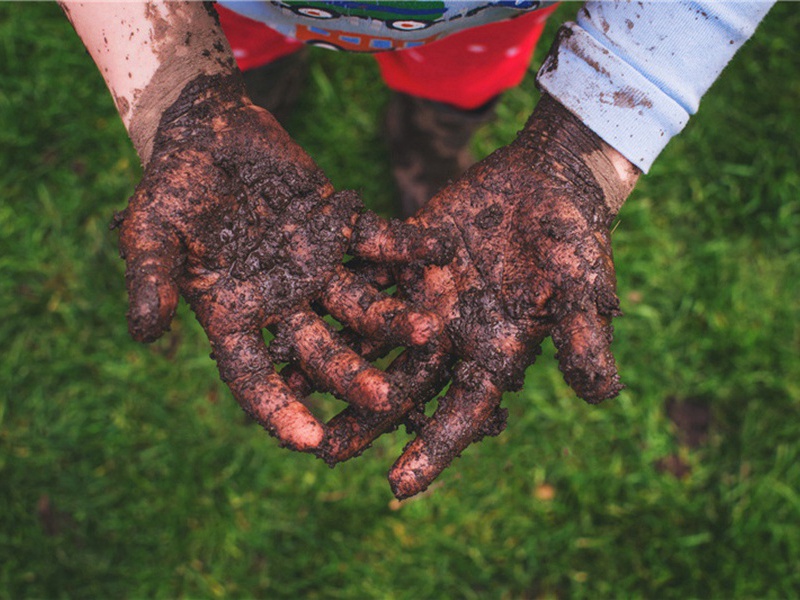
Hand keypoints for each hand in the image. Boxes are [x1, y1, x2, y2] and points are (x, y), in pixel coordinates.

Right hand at [115, 73, 448, 451]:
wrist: (208, 133)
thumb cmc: (171, 186)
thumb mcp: (149, 231)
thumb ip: (151, 278)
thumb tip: (144, 332)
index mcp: (235, 314)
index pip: (255, 374)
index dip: (279, 408)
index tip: (310, 441)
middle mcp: (282, 301)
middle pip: (320, 349)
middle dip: (352, 374)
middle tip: (387, 398)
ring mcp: (317, 267)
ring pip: (360, 302)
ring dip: (393, 317)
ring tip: (430, 329)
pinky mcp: (341, 228)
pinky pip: (378, 242)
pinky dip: (406, 246)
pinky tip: (438, 251)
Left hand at [318, 94, 639, 496]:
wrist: (549, 183)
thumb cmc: (574, 239)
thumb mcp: (584, 289)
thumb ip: (585, 338)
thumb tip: (601, 394)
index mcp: (493, 354)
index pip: (461, 414)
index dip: (432, 449)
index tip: (397, 486)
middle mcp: (451, 336)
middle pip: (404, 388)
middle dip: (367, 420)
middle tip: (325, 453)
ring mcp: (424, 299)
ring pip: (372, 343)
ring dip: (335, 367)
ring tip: (287, 393)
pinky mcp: (404, 259)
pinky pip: (363, 283)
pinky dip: (332, 301)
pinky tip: (293, 314)